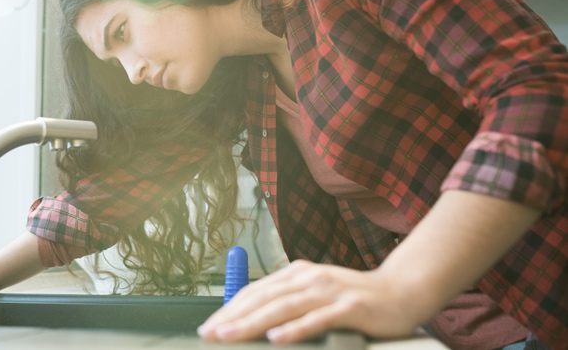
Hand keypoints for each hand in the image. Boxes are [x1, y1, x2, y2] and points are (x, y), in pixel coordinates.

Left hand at [197, 259, 420, 343]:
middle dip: (233, 317)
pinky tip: (278, 338)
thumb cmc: (356, 298)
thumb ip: (289, 301)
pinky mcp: (350, 307)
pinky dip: (296, 328)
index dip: (230, 308)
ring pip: (284, 307)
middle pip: (264, 298)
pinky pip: (318, 319)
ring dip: (253, 323)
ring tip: (230, 336)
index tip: (209, 326)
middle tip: (210, 333)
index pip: (255, 291)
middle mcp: (310, 278)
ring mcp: (330, 291)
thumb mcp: (317, 293)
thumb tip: (255, 318)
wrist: (403, 291)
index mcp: (297, 274)